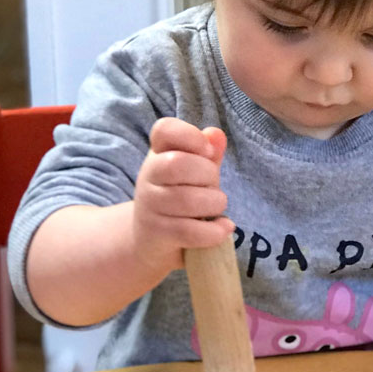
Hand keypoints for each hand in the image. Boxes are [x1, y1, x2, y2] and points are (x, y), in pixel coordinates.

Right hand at [133, 118, 234, 273]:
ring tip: (218, 207)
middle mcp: (148, 176)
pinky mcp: (156, 234)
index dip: (190, 136)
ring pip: (186, 199)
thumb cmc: (180, 198)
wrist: (150, 241)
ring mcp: (149, 206)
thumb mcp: (195, 173)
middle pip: (178, 164)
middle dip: (208, 174)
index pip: (164, 130)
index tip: (207, 151)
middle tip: (213, 186)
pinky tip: (224, 227)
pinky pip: (190, 231)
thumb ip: (208, 154)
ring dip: (215, 203)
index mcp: (158, 154)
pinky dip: (215, 231)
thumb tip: (216, 134)